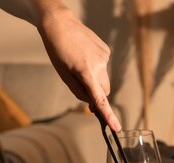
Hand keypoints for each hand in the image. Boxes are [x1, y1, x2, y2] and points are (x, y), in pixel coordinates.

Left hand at [36, 4, 120, 130]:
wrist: (60, 24)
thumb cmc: (57, 50)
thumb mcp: (63, 74)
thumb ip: (78, 91)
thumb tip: (91, 102)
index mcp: (86, 73)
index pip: (100, 100)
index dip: (108, 115)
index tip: (116, 128)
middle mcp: (99, 66)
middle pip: (104, 91)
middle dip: (97, 94)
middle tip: (82, 88)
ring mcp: (105, 57)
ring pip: (104, 79)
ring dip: (95, 79)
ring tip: (80, 65)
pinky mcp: (106, 51)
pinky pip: (104, 67)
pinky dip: (96, 68)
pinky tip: (85, 56)